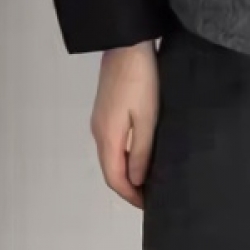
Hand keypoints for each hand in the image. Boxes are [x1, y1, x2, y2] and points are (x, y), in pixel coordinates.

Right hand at [90, 41, 159, 207]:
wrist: (127, 44)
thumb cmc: (141, 79)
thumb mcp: (146, 118)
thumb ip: (140, 151)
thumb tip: (134, 181)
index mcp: (107, 136)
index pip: (115, 178)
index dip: (130, 196)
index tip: (148, 206)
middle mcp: (99, 131)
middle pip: (110, 169)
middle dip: (128, 186)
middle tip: (151, 194)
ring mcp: (100, 119)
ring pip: (111, 155)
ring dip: (127, 170)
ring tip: (149, 177)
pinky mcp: (106, 108)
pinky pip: (113, 140)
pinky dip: (125, 153)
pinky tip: (140, 151)